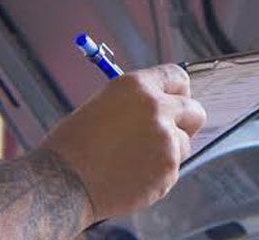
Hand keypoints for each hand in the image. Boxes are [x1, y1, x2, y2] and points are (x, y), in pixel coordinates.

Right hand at [37, 64, 206, 221]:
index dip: (179, 91)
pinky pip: (172, 169)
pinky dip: (157, 174)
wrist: (63, 181)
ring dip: (167, 151)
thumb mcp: (104, 105)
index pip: (178, 77)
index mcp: (136, 86)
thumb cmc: (74, 145)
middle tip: (170, 133)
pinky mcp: (168, 169)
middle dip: (186, 122)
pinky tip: (130, 175)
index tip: (178, 101)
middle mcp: (156, 108)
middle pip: (195, 110)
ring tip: (132, 160)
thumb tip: (163, 109)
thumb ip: (137, 104)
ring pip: (184, 144)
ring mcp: (166, 140)